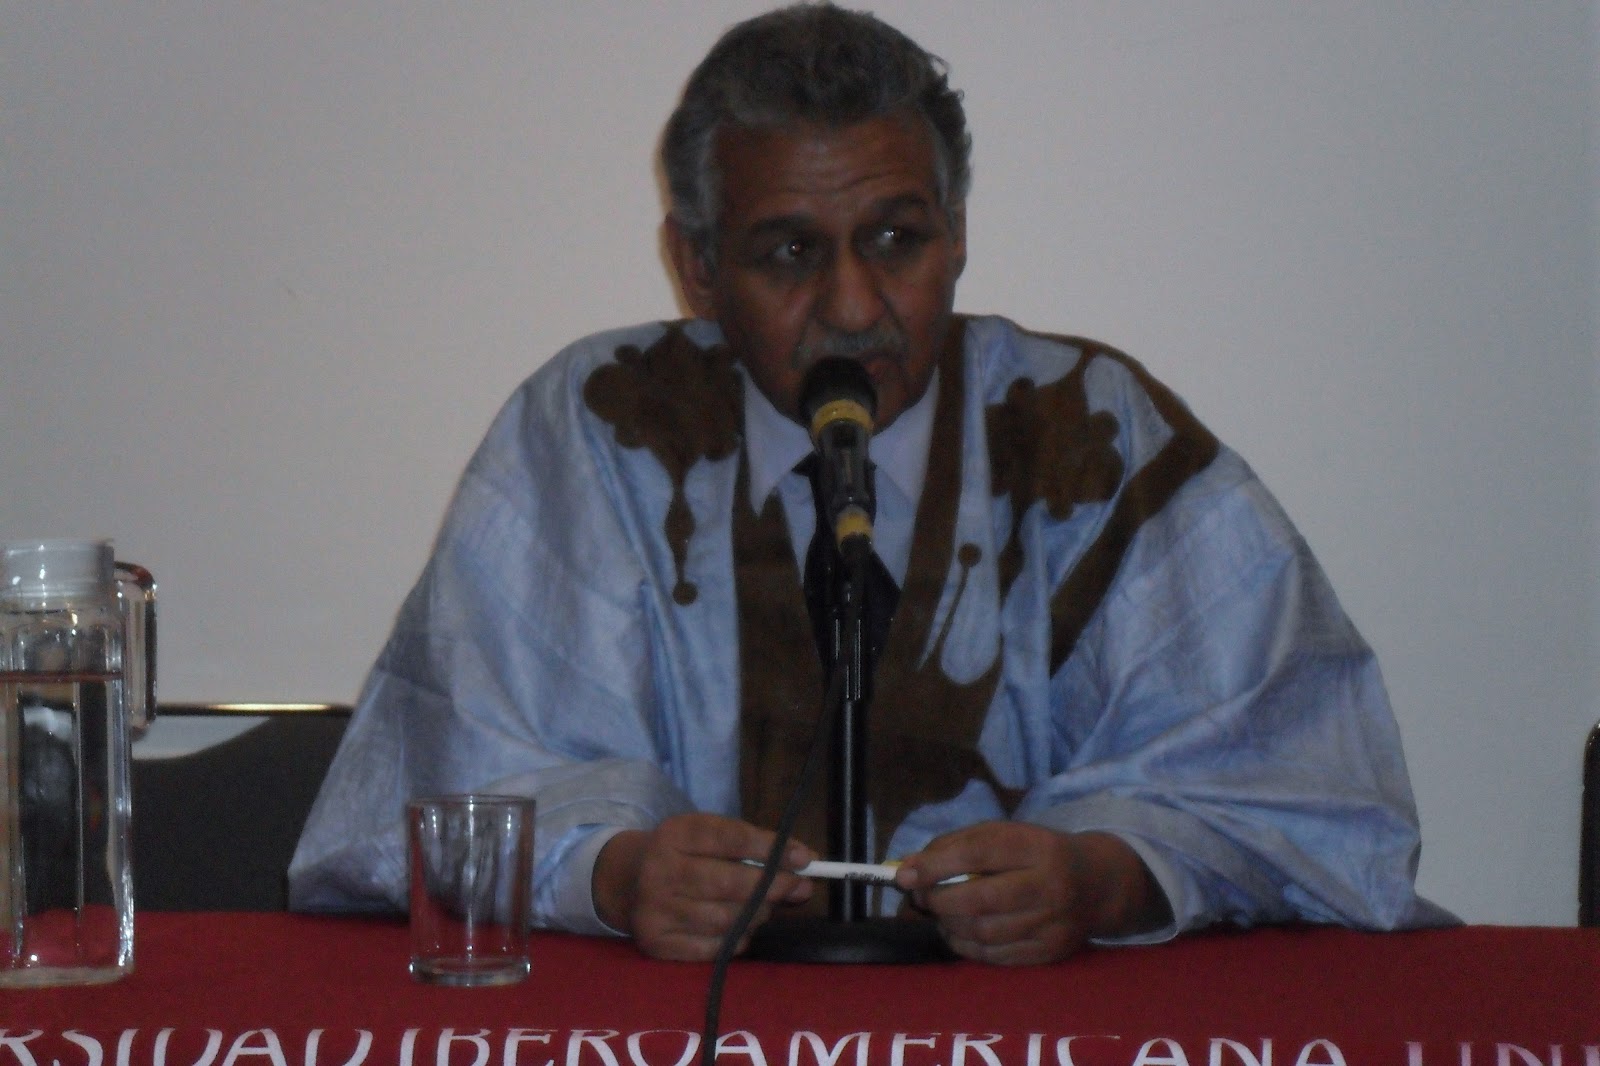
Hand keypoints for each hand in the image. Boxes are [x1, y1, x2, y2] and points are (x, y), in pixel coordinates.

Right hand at [592, 813, 816, 960]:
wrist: (627, 881)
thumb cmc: (683, 854)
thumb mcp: (711, 836)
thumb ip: (756, 847)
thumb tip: (806, 862)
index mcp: (675, 834)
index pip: (731, 838)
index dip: (771, 849)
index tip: (805, 858)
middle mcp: (660, 871)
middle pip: (729, 883)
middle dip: (773, 886)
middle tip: (799, 887)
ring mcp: (656, 911)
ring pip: (726, 919)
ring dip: (757, 914)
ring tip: (765, 906)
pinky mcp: (658, 944)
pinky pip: (714, 948)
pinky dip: (738, 938)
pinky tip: (740, 927)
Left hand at [893, 822, 1169, 964]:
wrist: (1096, 884)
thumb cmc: (1036, 853)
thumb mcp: (1003, 834)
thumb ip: (955, 846)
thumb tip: (907, 870)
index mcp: (1035, 847)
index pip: (977, 855)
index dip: (934, 867)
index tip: (903, 875)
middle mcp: (1049, 887)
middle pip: (980, 901)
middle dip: (938, 901)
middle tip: (920, 898)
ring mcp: (1052, 924)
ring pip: (984, 933)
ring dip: (949, 926)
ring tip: (940, 914)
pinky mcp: (1050, 952)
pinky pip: (996, 956)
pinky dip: (968, 946)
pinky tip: (960, 933)